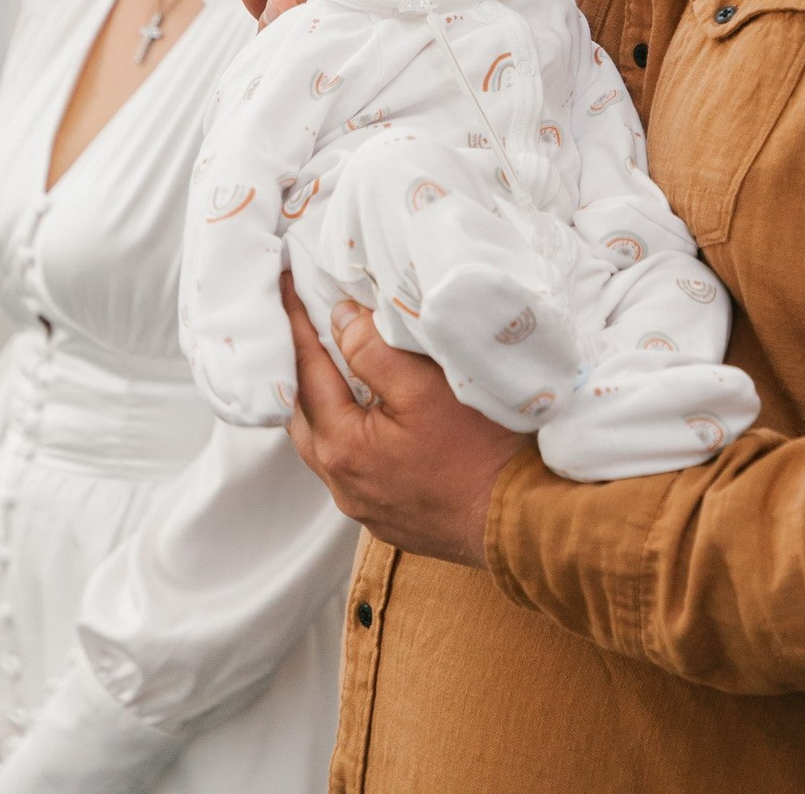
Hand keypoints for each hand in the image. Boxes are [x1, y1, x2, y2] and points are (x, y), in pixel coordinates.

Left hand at [282, 277, 522, 565]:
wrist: (518, 519)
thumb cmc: (479, 450)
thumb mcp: (425, 386)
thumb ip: (373, 350)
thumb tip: (340, 320)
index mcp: (342, 445)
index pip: (307, 370)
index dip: (297, 324)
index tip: (286, 286)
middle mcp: (341, 482)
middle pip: (305, 413)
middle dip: (303, 366)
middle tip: (307, 325)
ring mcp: (363, 504)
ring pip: (325, 445)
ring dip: (326, 403)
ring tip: (336, 367)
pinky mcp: (387, 516)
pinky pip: (351, 468)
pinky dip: (349, 433)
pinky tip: (371, 418)